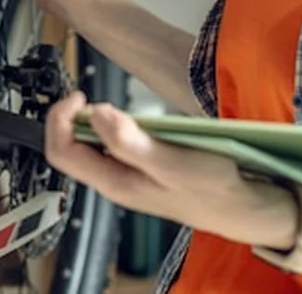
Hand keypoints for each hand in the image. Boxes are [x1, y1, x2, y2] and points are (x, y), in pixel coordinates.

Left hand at [44, 91, 299, 249]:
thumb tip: (95, 115)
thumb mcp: (171, 162)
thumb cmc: (210, 187)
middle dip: (72, 118)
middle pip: (70, 148)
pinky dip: (115, 127)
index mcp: (114, 182)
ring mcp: (127, 176)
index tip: (80, 96)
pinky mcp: (142, 169)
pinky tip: (135, 120)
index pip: (61, 151)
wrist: (241, 206)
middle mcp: (114, 181)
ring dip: (94, 122)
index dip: (60, 120)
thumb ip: (130, 142)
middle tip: (90, 96)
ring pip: (91, 147)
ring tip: (113, 107)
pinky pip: (113, 146)